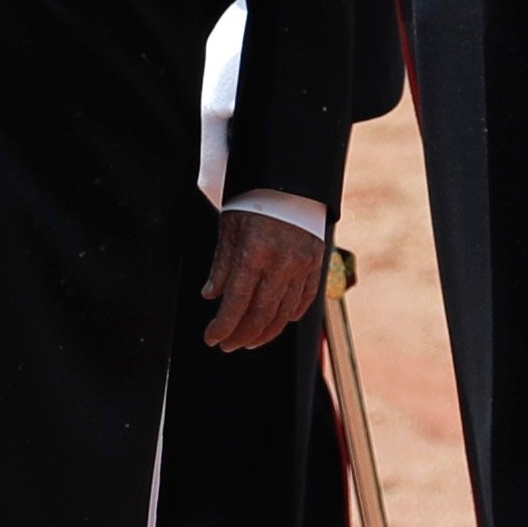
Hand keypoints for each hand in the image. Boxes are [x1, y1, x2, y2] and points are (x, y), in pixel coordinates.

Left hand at [200, 209, 324, 349]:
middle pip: (260, 315)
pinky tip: (277, 323)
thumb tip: (211, 296)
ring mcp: (302, 266)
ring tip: (249, 340)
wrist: (292, 181)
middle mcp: (281, 263)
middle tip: (228, 344)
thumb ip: (222, 265)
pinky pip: (305, 300)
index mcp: (254, 253)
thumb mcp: (229, 228)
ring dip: (265, 333)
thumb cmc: (256, 201)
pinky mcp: (316, 265)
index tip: (212, 338)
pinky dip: (290, 317)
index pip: (236, 302)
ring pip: (283, 314)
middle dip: (241, 335)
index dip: (223, 326)